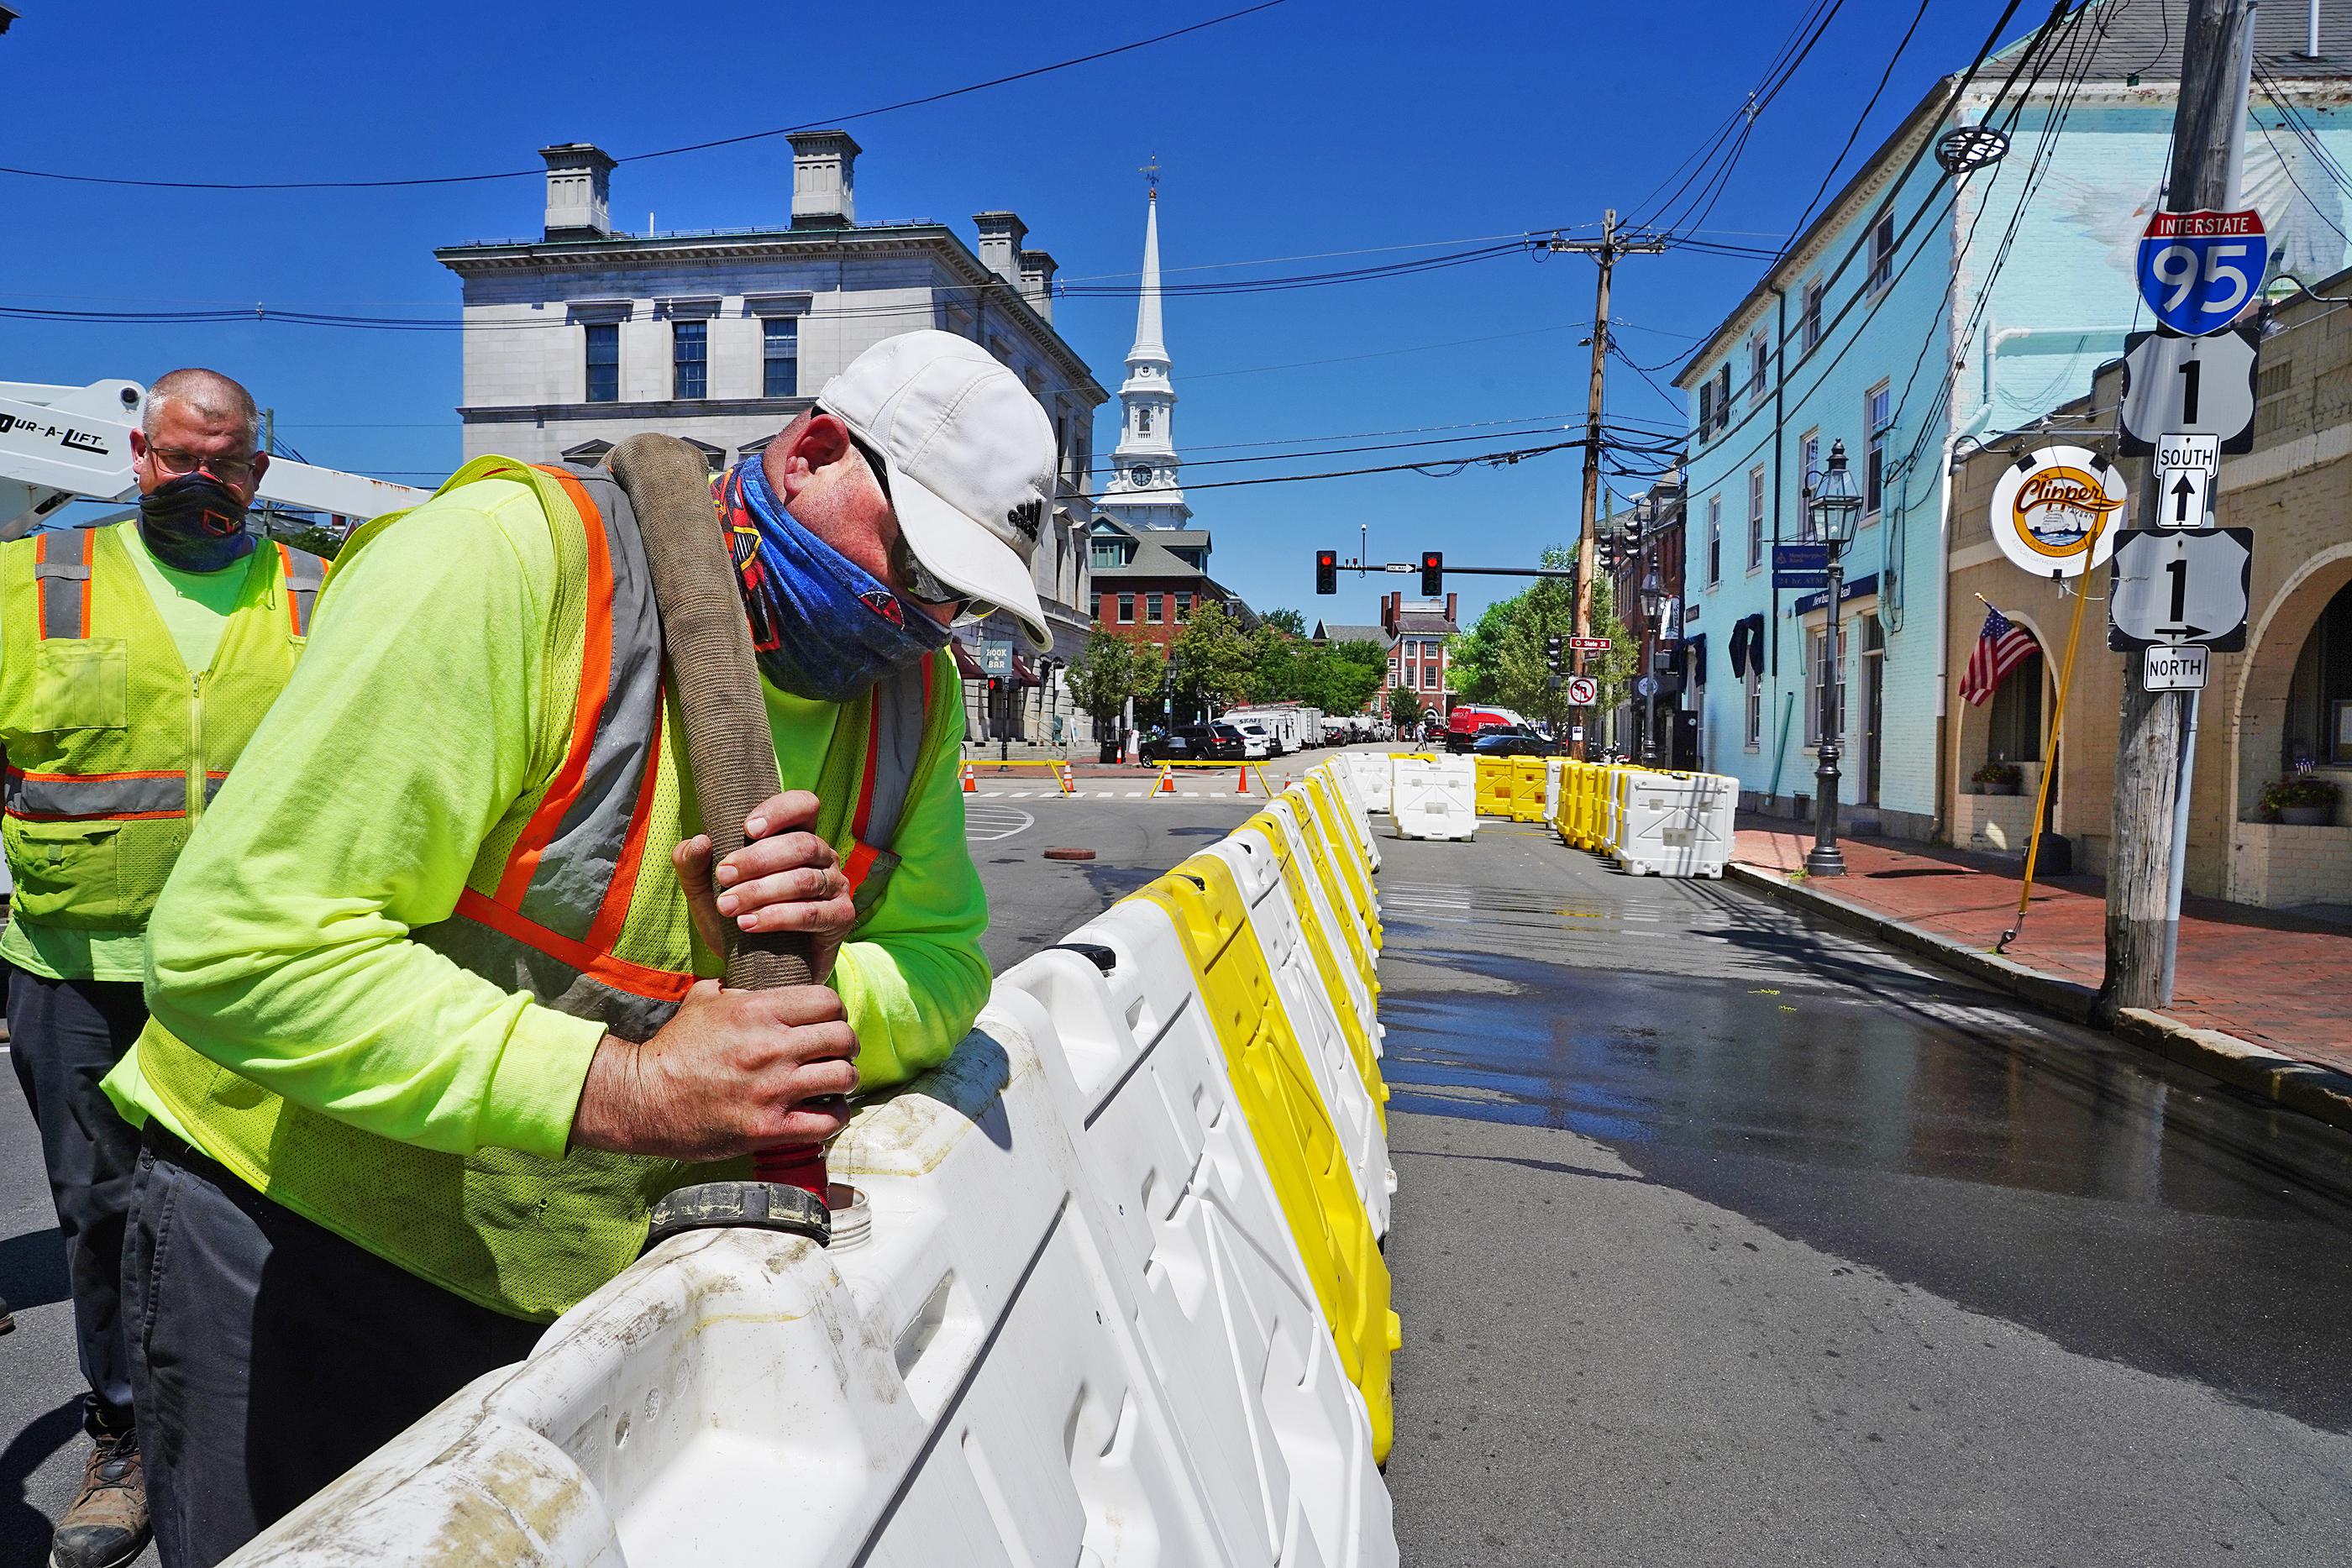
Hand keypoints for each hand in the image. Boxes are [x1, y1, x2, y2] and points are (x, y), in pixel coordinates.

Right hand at [569, 980, 858, 1160]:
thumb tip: (743, 978)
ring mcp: (772, 1089)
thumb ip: (731, 987)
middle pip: (842, 1037)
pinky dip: (835, 1116)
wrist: (642, 1098)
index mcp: (757, 1011)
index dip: (835, 1012)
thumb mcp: (700, 1003)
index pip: (828, 1002)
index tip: (828, 1023)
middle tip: (836, 1053)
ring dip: (843, 1079)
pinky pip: (828, 1121)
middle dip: (845, 1045)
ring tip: (832, 1082)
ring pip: (843, 1076)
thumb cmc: (672, 1050)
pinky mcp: (768, 1128)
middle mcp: (771, 1047)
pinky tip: (825, 1111)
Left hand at [672, 791, 855, 979]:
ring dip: (761, 892)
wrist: (759, 971)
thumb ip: (692, 865)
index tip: (747, 828)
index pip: (804, 805)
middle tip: (723, 877)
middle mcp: (823, 857)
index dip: (780, 811)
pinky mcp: (840, 918)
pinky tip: (749, 924)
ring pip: (804, 880)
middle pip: (802, 844)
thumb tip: (700, 841)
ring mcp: (836, 886)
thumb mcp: (705, 891)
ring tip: (728, 906)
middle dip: (758, 860)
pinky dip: (778, 917)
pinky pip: (813, 913)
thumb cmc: (736, 918)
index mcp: (797, 836)